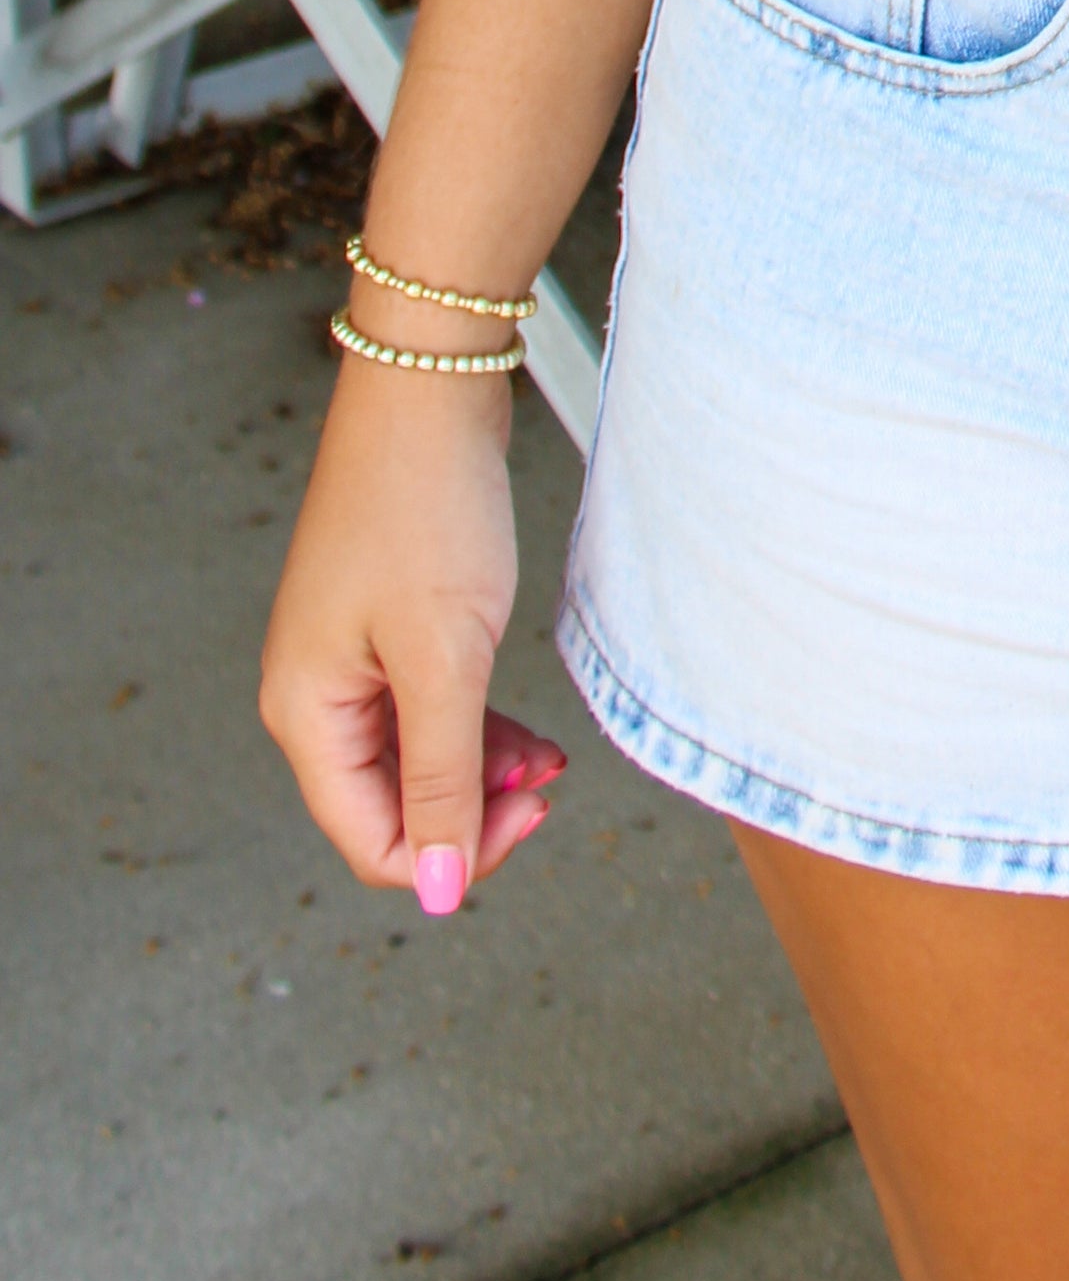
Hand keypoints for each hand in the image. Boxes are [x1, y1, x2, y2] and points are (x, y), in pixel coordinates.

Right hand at [259, 361, 564, 910]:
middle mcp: (315, 699)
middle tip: (549, 785)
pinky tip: (529, 735)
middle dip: (474, 812)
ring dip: (483, 775)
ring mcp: (349, 662)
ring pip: (417, 763)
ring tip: (549, 762)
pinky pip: (428, 713)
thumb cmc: (426, 510)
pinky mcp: (386, 630)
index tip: (531, 813)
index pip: (373, 841)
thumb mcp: (445, 657)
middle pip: (392, 809)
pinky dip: (478, 731)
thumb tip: (439, 890)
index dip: (454, 854)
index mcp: (307, 716)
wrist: (428, 390)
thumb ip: (444, 778)